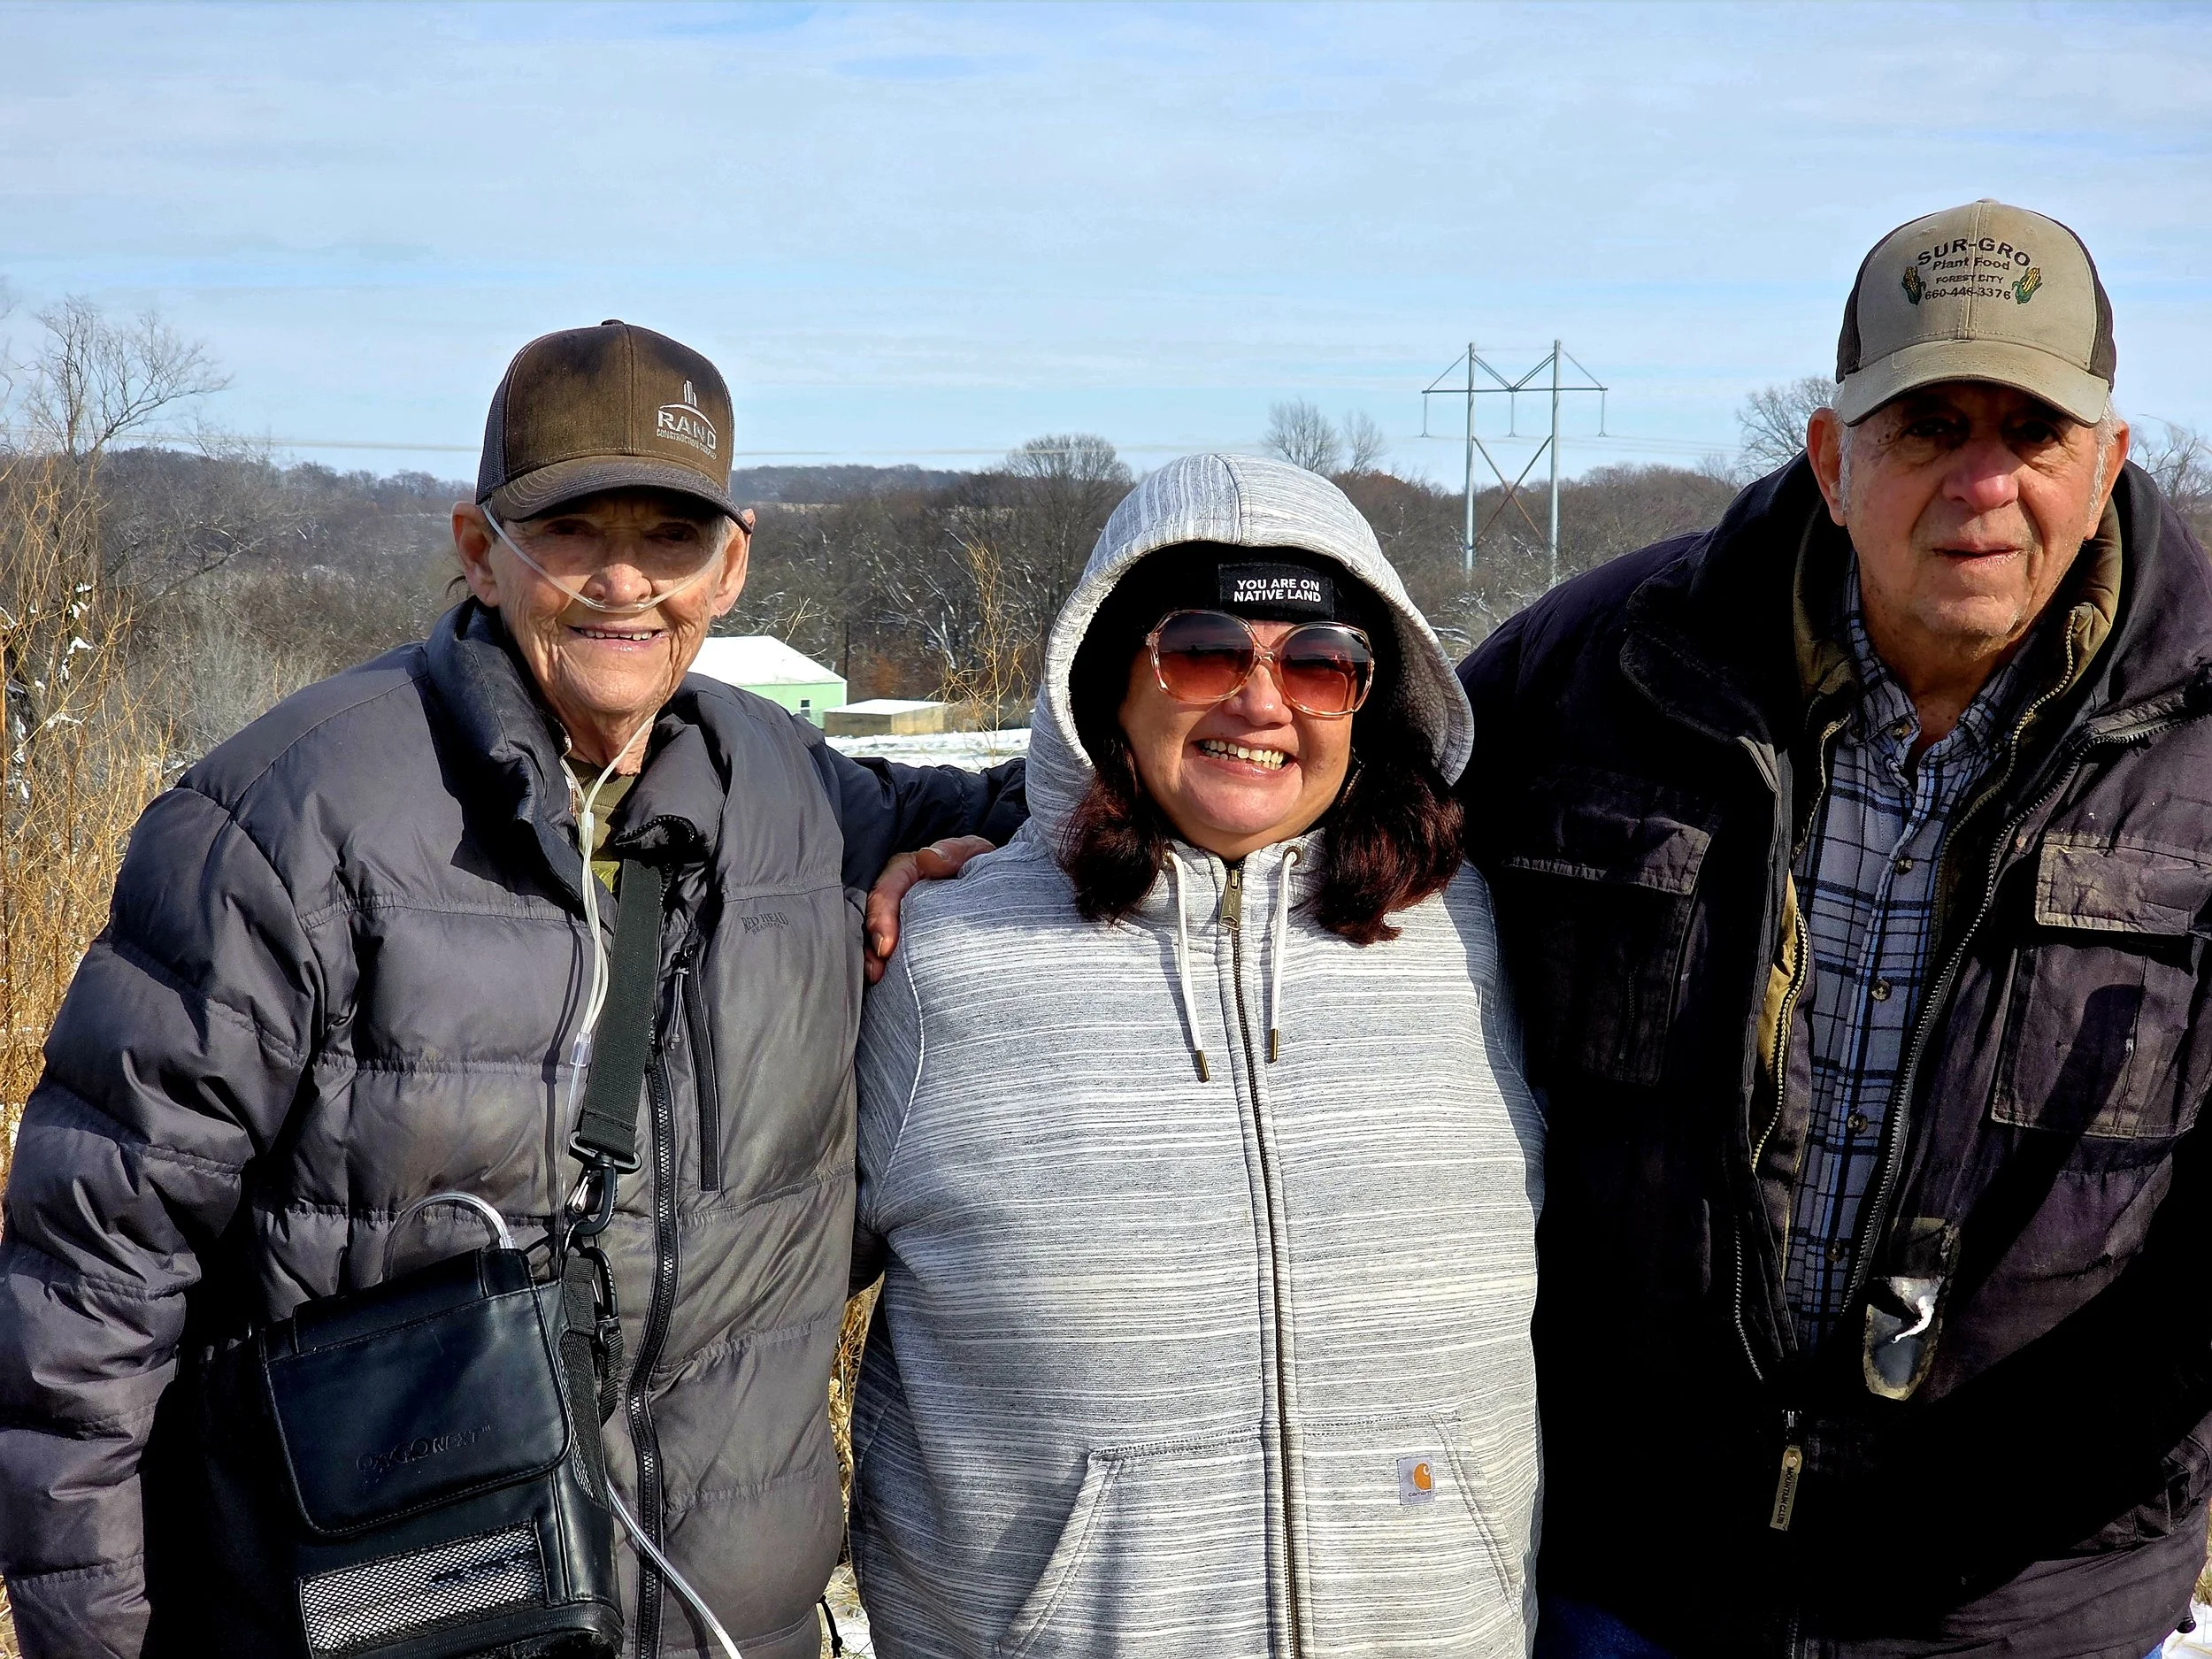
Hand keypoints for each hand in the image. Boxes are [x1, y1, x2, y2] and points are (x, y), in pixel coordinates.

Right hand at [864, 836, 991, 983]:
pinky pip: (888, 952)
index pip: (886, 890)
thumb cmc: (978, 866)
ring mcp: (899, 918)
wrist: (997, 890)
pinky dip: (885, 967)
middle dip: (871, 943)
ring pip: (874, 936)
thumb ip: (953, 852)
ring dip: (872, 958)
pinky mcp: (905, 938)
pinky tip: (886, 983)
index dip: (882, 916)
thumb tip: (928, 857)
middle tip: (877, 970)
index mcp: (906, 871)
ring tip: (877, 978)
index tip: (887, 945)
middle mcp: (896, 895)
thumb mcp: (971, 853)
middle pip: (873, 917)